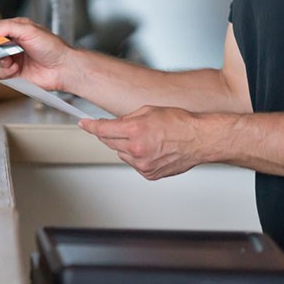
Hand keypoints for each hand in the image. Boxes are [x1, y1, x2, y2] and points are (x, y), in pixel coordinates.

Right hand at [0, 17, 71, 90]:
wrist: (63, 68)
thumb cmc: (52, 47)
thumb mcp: (29, 31)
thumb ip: (8, 28)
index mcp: (18, 30)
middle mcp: (15, 44)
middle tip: (1, 51)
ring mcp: (15, 59)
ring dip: (1, 61)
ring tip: (11, 61)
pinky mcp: (16, 73)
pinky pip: (2, 73)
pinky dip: (6, 71)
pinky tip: (16, 69)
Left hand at [79, 106, 210, 179]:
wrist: (199, 139)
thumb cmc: (179, 122)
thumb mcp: (148, 110)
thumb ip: (126, 118)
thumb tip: (113, 124)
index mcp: (134, 130)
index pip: (103, 129)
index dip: (91, 126)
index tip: (84, 124)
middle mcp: (136, 149)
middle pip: (110, 142)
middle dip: (112, 134)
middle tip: (124, 128)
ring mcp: (142, 164)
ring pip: (121, 153)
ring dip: (126, 146)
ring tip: (145, 138)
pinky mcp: (149, 174)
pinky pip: (134, 164)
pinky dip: (136, 156)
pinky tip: (151, 149)